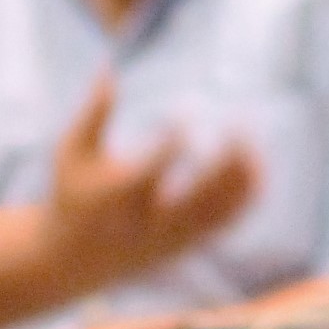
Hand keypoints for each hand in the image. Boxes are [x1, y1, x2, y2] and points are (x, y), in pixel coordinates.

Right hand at [37, 75, 255, 288]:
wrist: (72, 262)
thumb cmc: (71, 195)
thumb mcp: (71, 153)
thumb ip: (93, 112)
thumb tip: (108, 66)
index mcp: (119, 198)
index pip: (155, 168)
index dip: (175, 137)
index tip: (185, 110)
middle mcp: (148, 221)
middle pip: (199, 195)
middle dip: (226, 161)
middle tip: (242, 125)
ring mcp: (170, 238)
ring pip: (217, 211)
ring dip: (241, 178)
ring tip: (252, 140)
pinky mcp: (183, 247)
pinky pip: (223, 225)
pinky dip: (243, 199)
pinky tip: (256, 167)